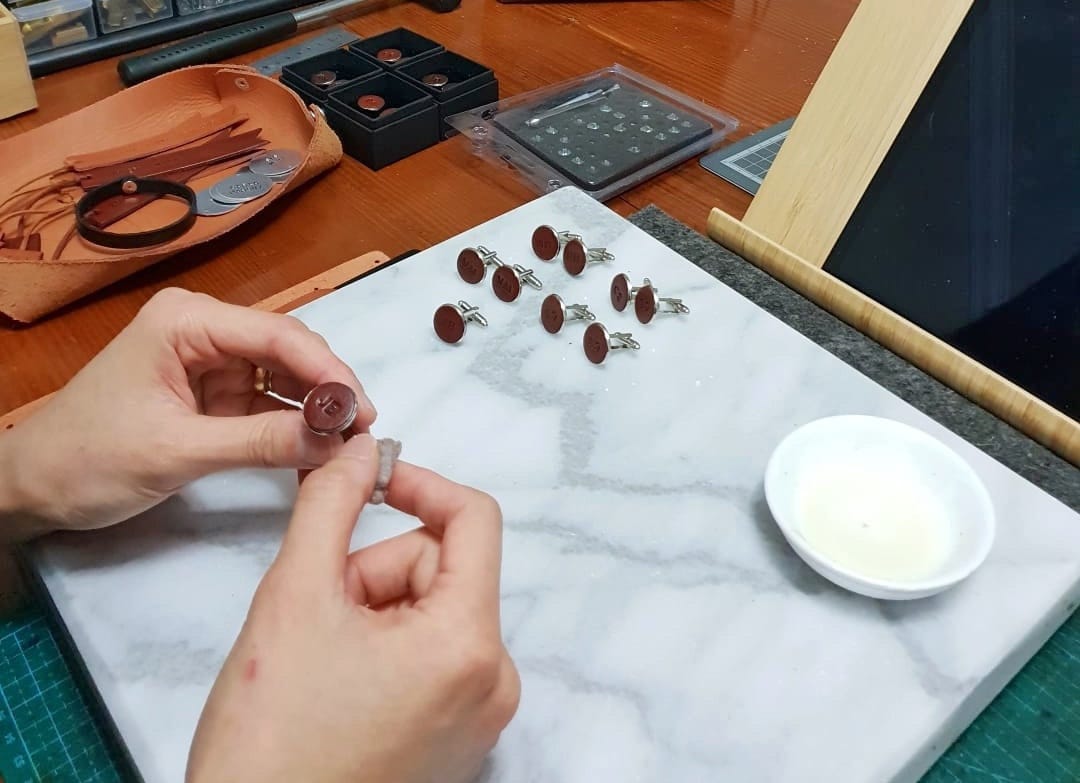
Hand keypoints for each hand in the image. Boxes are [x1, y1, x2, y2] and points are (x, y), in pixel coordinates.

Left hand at [0, 287, 375, 537]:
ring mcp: (210, 365)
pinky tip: (319, 447)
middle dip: (327, 389)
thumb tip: (334, 441)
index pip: (276, 335)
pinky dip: (293, 427)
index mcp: (186, 322)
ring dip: (315, 409)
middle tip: (362, 432)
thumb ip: (258, 444)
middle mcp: (203, 332)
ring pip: (284, 379)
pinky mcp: (213, 398)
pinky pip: (267, 406)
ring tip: (348, 443)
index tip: (363, 411)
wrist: (33, 489)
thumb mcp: (175, 452)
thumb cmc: (87, 459)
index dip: (327, 371)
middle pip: (288, 351)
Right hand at [186, 434, 520, 782]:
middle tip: (317, 614)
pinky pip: (431, 653)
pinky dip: (384, 646)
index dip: (418, 484)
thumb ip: (330, 506)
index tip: (368, 480)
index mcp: (469, 644)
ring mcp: (479, 714)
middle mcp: (493, 680)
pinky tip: (337, 684)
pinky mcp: (458, 736)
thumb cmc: (271, 743)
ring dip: (372, 611)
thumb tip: (356, 452)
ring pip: (430, 609)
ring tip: (319, 658)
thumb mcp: (293, 598)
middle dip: (374, 572)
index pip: (474, 519)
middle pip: (442, 568)